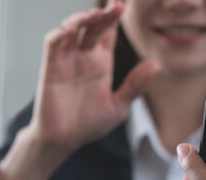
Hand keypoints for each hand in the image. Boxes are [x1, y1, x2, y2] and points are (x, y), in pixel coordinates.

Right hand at [26, 0, 157, 154]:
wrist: (63, 141)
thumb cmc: (87, 125)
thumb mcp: (118, 106)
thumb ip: (135, 85)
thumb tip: (155, 65)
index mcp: (101, 62)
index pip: (109, 31)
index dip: (116, 15)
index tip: (126, 2)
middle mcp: (83, 56)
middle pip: (93, 25)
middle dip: (104, 12)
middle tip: (118, 4)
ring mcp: (66, 60)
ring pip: (71, 28)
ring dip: (82, 18)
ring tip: (96, 14)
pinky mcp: (50, 67)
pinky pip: (52, 43)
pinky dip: (60, 33)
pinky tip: (72, 30)